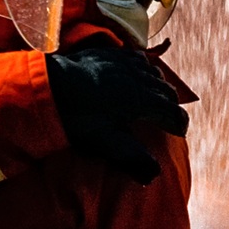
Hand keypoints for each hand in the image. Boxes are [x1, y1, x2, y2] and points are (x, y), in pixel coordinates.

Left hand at [45, 43, 188, 183]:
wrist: (49, 86)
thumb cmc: (76, 117)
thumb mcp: (104, 141)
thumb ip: (131, 157)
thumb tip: (155, 174)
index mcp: (140, 100)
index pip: (172, 112)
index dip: (179, 123)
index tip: (179, 132)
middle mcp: (138, 78)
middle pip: (167, 90)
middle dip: (171, 105)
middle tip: (169, 119)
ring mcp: (124, 63)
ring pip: (154, 73)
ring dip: (159, 86)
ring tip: (156, 98)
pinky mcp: (111, 54)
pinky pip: (137, 58)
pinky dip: (144, 68)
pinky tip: (139, 73)